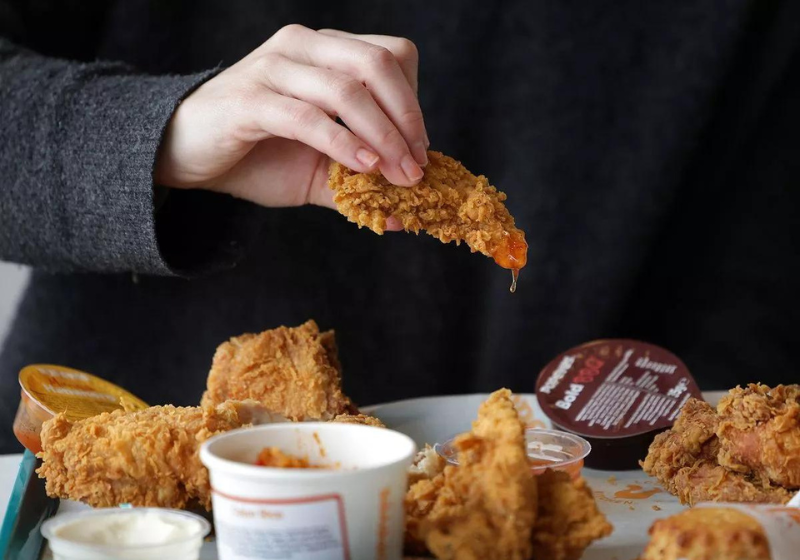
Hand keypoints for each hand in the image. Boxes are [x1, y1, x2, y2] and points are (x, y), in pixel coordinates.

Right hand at [154, 25, 427, 216]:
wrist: (185, 156)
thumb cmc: (256, 157)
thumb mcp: (318, 171)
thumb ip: (360, 185)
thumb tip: (407, 216)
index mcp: (325, 52)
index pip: (391, 56)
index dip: (413, 102)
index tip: (419, 149)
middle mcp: (302, 48)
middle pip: (377, 64)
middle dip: (407, 118)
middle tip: (417, 165)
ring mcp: (273, 68)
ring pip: (346, 90)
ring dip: (382, 136)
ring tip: (399, 174)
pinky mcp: (248, 100)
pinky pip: (307, 117)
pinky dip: (342, 143)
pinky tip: (364, 165)